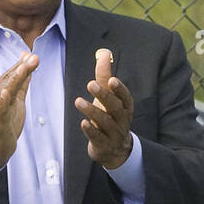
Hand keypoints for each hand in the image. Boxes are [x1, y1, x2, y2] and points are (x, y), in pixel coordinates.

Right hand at [0, 53, 37, 166]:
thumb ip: (22, 79)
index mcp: (1, 88)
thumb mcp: (17, 97)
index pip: (14, 73)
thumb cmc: (5, 120)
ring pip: (6, 91)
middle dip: (22, 68)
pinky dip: (2, 102)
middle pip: (11, 79)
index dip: (24, 64)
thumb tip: (28, 59)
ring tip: (22, 69)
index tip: (34, 55)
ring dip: (14, 80)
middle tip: (34, 58)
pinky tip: (5, 93)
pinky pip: (0, 110)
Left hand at [75, 47, 133, 169]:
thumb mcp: (108, 97)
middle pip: (115, 108)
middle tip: (90, 84)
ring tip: (78, 101)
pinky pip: (98, 138)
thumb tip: (103, 53)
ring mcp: (114, 135)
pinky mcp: (103, 146)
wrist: (114, 151)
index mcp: (125, 107)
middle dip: (104, 96)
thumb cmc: (110, 117)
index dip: (119, 89)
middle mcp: (122, 121)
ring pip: (105, 123)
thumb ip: (104, 76)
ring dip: (92, 111)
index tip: (111, 80)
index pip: (125, 97)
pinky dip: (91, 131)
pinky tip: (83, 123)